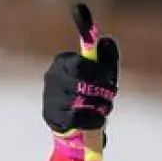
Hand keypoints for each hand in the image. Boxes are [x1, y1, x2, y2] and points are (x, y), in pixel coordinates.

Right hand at [42, 8, 119, 136]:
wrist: (71, 118)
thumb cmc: (87, 91)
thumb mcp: (98, 72)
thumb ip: (106, 57)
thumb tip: (108, 41)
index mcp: (63, 62)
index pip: (80, 65)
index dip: (99, 72)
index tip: (110, 78)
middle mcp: (53, 77)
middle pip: (81, 84)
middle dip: (102, 91)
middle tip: (111, 94)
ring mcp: (50, 97)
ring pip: (81, 102)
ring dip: (100, 106)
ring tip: (105, 107)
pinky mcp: (52, 116)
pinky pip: (77, 118)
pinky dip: (93, 119)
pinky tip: (99, 119)